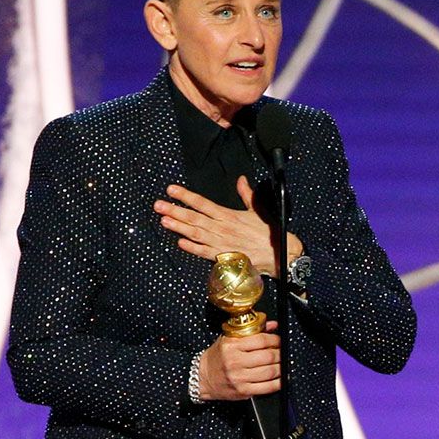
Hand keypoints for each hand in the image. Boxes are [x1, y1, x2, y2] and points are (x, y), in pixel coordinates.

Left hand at [156, 177, 306, 275]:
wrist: (280, 254)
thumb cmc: (268, 233)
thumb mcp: (257, 210)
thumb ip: (246, 194)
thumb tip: (241, 180)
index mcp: (228, 215)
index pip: (202, 203)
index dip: (186, 196)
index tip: (171, 190)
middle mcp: (222, 228)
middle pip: (194, 217)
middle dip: (175, 210)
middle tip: (158, 205)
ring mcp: (222, 244)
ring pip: (196, 234)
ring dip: (179, 227)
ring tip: (164, 220)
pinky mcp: (224, 258)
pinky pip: (205, 253)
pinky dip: (192, 248)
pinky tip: (180, 243)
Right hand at [197, 320, 280, 400]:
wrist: (204, 377)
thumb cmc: (218, 357)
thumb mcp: (230, 339)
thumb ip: (252, 331)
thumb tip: (272, 325)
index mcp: (232, 346)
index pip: (261, 340)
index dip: (275, 340)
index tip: (279, 341)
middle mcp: (235, 361)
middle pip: (268, 356)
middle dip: (280, 354)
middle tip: (282, 352)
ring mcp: (239, 377)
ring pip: (270, 372)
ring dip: (281, 368)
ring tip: (282, 364)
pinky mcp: (243, 391)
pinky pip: (267, 387)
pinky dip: (278, 383)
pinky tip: (280, 378)